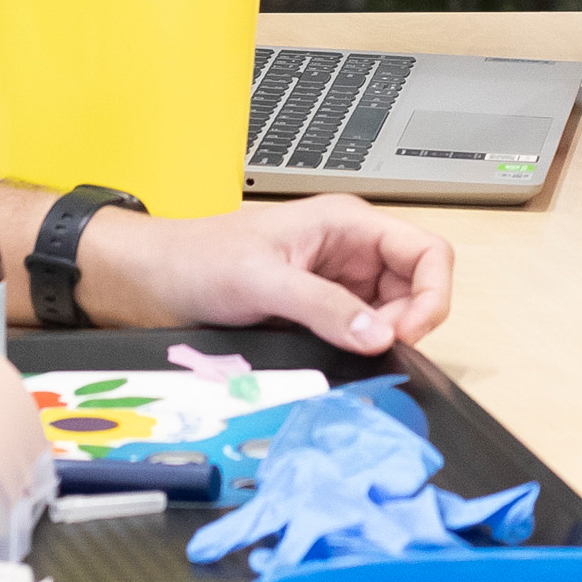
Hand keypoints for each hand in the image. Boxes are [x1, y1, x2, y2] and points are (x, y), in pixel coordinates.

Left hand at [82, 194, 454, 351]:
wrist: (150, 281)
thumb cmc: (196, 259)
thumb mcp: (262, 280)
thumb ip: (323, 306)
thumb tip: (377, 334)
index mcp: (346, 224)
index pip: (426, 251)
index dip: (431, 293)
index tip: (406, 330)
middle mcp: (348, 250)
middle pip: (416, 287)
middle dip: (408, 322)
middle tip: (375, 349)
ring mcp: (335, 282)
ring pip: (391, 314)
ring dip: (382, 338)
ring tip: (349, 352)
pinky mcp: (317, 310)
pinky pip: (358, 331)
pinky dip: (358, 348)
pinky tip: (338, 357)